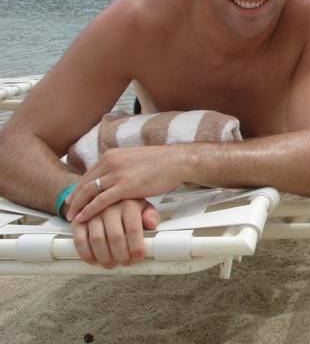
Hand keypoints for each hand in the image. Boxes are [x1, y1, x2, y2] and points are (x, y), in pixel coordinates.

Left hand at [67, 146, 188, 222]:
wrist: (177, 161)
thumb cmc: (161, 162)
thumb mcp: (134, 159)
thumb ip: (121, 166)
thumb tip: (116, 175)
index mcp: (112, 155)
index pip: (89, 173)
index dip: (80, 187)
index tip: (75, 197)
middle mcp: (111, 162)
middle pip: (85, 182)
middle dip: (75, 198)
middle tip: (68, 209)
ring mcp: (117, 174)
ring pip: (89, 192)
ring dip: (78, 206)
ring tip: (72, 216)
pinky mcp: (125, 186)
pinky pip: (100, 200)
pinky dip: (89, 210)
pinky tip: (83, 217)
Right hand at [72, 199, 159, 267]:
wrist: (105, 197)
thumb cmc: (128, 206)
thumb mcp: (144, 207)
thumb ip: (150, 216)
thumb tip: (152, 224)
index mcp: (128, 204)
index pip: (133, 228)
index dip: (136, 246)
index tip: (138, 257)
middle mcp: (110, 207)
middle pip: (115, 236)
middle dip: (121, 255)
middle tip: (126, 263)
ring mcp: (92, 214)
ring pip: (97, 240)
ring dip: (105, 257)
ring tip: (111, 264)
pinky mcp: (78, 221)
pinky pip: (80, 240)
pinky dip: (86, 254)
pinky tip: (94, 260)